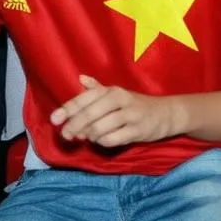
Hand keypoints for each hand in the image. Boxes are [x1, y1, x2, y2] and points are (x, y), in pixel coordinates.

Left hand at [51, 75, 178, 146]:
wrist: (166, 113)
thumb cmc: (136, 105)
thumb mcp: (117, 94)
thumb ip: (97, 89)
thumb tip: (80, 78)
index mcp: (112, 90)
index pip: (85, 98)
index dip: (68, 109)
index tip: (54, 119)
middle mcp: (120, 99)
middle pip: (89, 115)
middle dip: (74, 127)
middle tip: (66, 136)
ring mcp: (130, 115)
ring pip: (99, 129)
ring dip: (91, 136)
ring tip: (92, 136)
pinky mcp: (137, 130)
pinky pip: (111, 140)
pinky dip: (103, 142)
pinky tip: (105, 139)